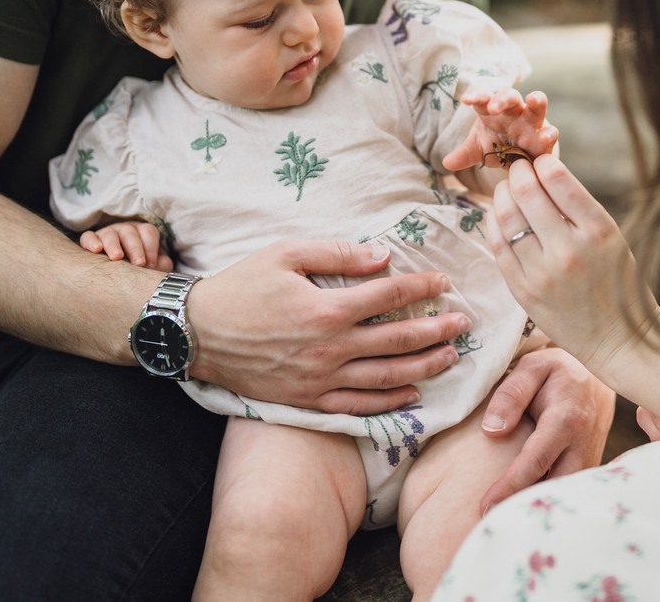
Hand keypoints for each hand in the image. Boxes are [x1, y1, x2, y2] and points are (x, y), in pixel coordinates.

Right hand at [79, 221, 173, 270]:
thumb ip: (161, 264)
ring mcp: (107, 233)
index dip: (151, 247)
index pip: (148, 232)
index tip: (151, 264)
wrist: (114, 274)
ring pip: (110, 234)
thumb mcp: (154, 265)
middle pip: (131, 233)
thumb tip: (159, 266)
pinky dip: (91, 241)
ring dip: (114, 245)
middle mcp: (125, 230)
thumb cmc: (138, 267)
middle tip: (139, 263)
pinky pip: (88, 236)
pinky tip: (96, 250)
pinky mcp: (90, 240)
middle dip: (136, 248)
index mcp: (142, 233)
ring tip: (117, 257)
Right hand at [185, 238, 470, 415]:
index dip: (422, 288)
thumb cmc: (241, 286)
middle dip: (437, 330)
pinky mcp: (309, 401)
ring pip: (386, 377)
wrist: (196, 334)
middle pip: (398, 340)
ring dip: (425, 366)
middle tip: (463, 323)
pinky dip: (390, 402)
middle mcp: (329, 348)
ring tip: (451, 357)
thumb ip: (338, 254)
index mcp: (327, 308)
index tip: (443, 282)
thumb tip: (383, 255)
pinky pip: (359, 406)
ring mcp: (320, 380)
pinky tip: (413, 394)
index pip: (390, 296)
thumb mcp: (285, 254)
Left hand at [442, 88, 559, 171]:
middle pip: (510, 97)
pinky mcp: (545, 137)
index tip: (466, 100)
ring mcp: (531, 123)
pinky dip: (549, 133)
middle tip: (494, 107)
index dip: (476, 97)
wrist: (519, 160)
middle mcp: (514, 112)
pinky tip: (546, 137)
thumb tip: (446, 162)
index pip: (484, 99)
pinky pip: (550, 132)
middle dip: (503, 99)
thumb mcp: (478, 150)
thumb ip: (464, 155)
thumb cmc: (497, 146)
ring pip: (536, 106)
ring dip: (536, 101)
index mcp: (493, 111)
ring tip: (534, 99)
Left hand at [478, 346, 615, 513]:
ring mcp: (589, 460)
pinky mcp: (589, 469)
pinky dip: (550, 505)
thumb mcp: (533, 367)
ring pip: (565, 496)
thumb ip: (511, 394)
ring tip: (505, 525)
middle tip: (490, 526)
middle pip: (554, 488)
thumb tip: (492, 431)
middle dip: (524, 508)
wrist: (597, 377)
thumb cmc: (558, 372)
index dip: (511, 486)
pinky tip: (525, 514)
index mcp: (566, 419)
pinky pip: (570, 493)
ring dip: (538, 511)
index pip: (536, 459)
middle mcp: (582, 445)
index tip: (486, 506)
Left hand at [489, 155, 659, 375]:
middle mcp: (569, 250)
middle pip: (526, 193)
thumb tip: (542, 172)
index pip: (558, 178)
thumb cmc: (618, 282)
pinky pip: (498, 247)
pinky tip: (498, 216)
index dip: (542, 162)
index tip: (539, 161)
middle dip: (516, 173)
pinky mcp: (524, 291)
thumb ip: (578, 208)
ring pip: (507, 217)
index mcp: (599, 231)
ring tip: (505, 190)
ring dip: (501, 195)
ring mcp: (543, 273)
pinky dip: (494, 224)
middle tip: (516, 169)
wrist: (619, 339)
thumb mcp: (612, 238)